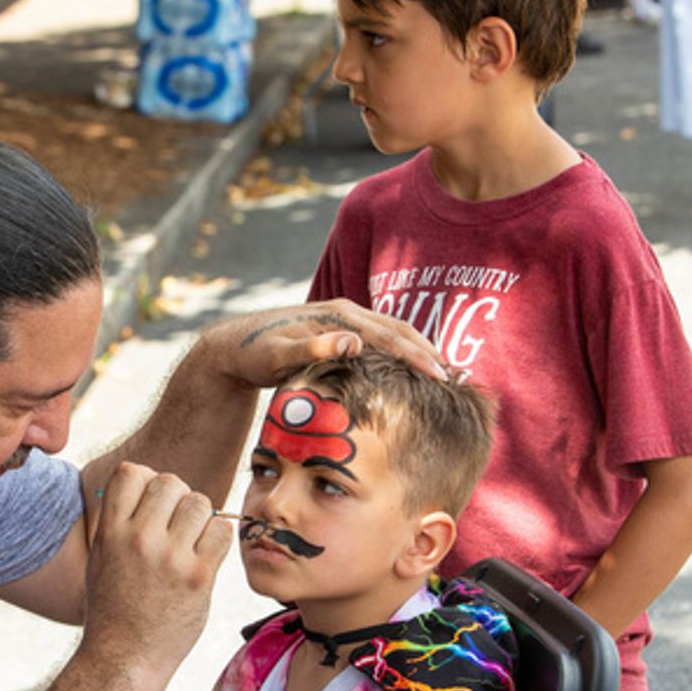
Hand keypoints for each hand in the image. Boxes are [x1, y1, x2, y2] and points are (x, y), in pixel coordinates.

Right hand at [81, 462, 233, 690]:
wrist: (124, 660)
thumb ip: (119, 521)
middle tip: (175, 523)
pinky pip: (222, 531)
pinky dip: (218, 538)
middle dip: (177, 497)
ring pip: (200, 502)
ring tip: (190, 540)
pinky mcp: (199, 577)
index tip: (151, 502)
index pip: (132, 472)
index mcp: (110, 533)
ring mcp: (171, 558)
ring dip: (200, 517)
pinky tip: (205, 554)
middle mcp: (139, 540)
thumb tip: (146, 483)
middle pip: (170, 482)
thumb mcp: (101, 558)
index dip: (146, 480)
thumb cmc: (112, 609)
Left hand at [200, 298, 446, 385]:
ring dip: (420, 350)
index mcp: (337, 316)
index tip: (440, 376)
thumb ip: (314, 348)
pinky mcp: (339, 330)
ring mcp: (343, 319)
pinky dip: (401, 351)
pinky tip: (412, 372)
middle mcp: (344, 312)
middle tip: (457, 378)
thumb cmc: (255, 353)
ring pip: (392, 332)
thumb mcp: (279, 354)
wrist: (234, 344)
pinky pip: (380, 339)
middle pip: (398, 329)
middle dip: (428, 351)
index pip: (387, 335)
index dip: (416, 356)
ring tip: (445, 374)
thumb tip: (354, 341)